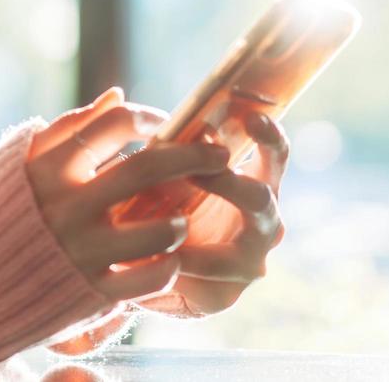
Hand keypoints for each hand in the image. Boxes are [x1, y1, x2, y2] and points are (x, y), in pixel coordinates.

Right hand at [25, 87, 232, 303]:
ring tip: (184, 215)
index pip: (115, 124)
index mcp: (50, 167)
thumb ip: (72, 128)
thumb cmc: (7, 210)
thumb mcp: (26, 162)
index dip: (149, 118)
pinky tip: (169, 255)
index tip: (165, 124)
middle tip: (220, 155)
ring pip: (158, 229)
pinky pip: (150, 278)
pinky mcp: (93, 291)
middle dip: (193, 157)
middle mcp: (67, 206)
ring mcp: (82, 251)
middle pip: (148, 168)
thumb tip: (118, 96)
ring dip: (180, 218)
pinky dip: (168, 264)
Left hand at [137, 106, 288, 316]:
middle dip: (229, 183)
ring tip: (172, 224)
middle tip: (201, 170)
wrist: (150, 267)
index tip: (249, 117)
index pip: (274, 153)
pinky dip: (182, 268)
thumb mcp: (159, 169)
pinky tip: (158, 259)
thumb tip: (114, 95)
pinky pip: (209, 282)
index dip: (268, 135)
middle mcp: (261, 219)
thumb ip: (149, 139)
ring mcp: (249, 259)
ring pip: (240, 246)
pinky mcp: (225, 293)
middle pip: (262, 197)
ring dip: (197, 248)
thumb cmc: (161, 202)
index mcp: (253, 179)